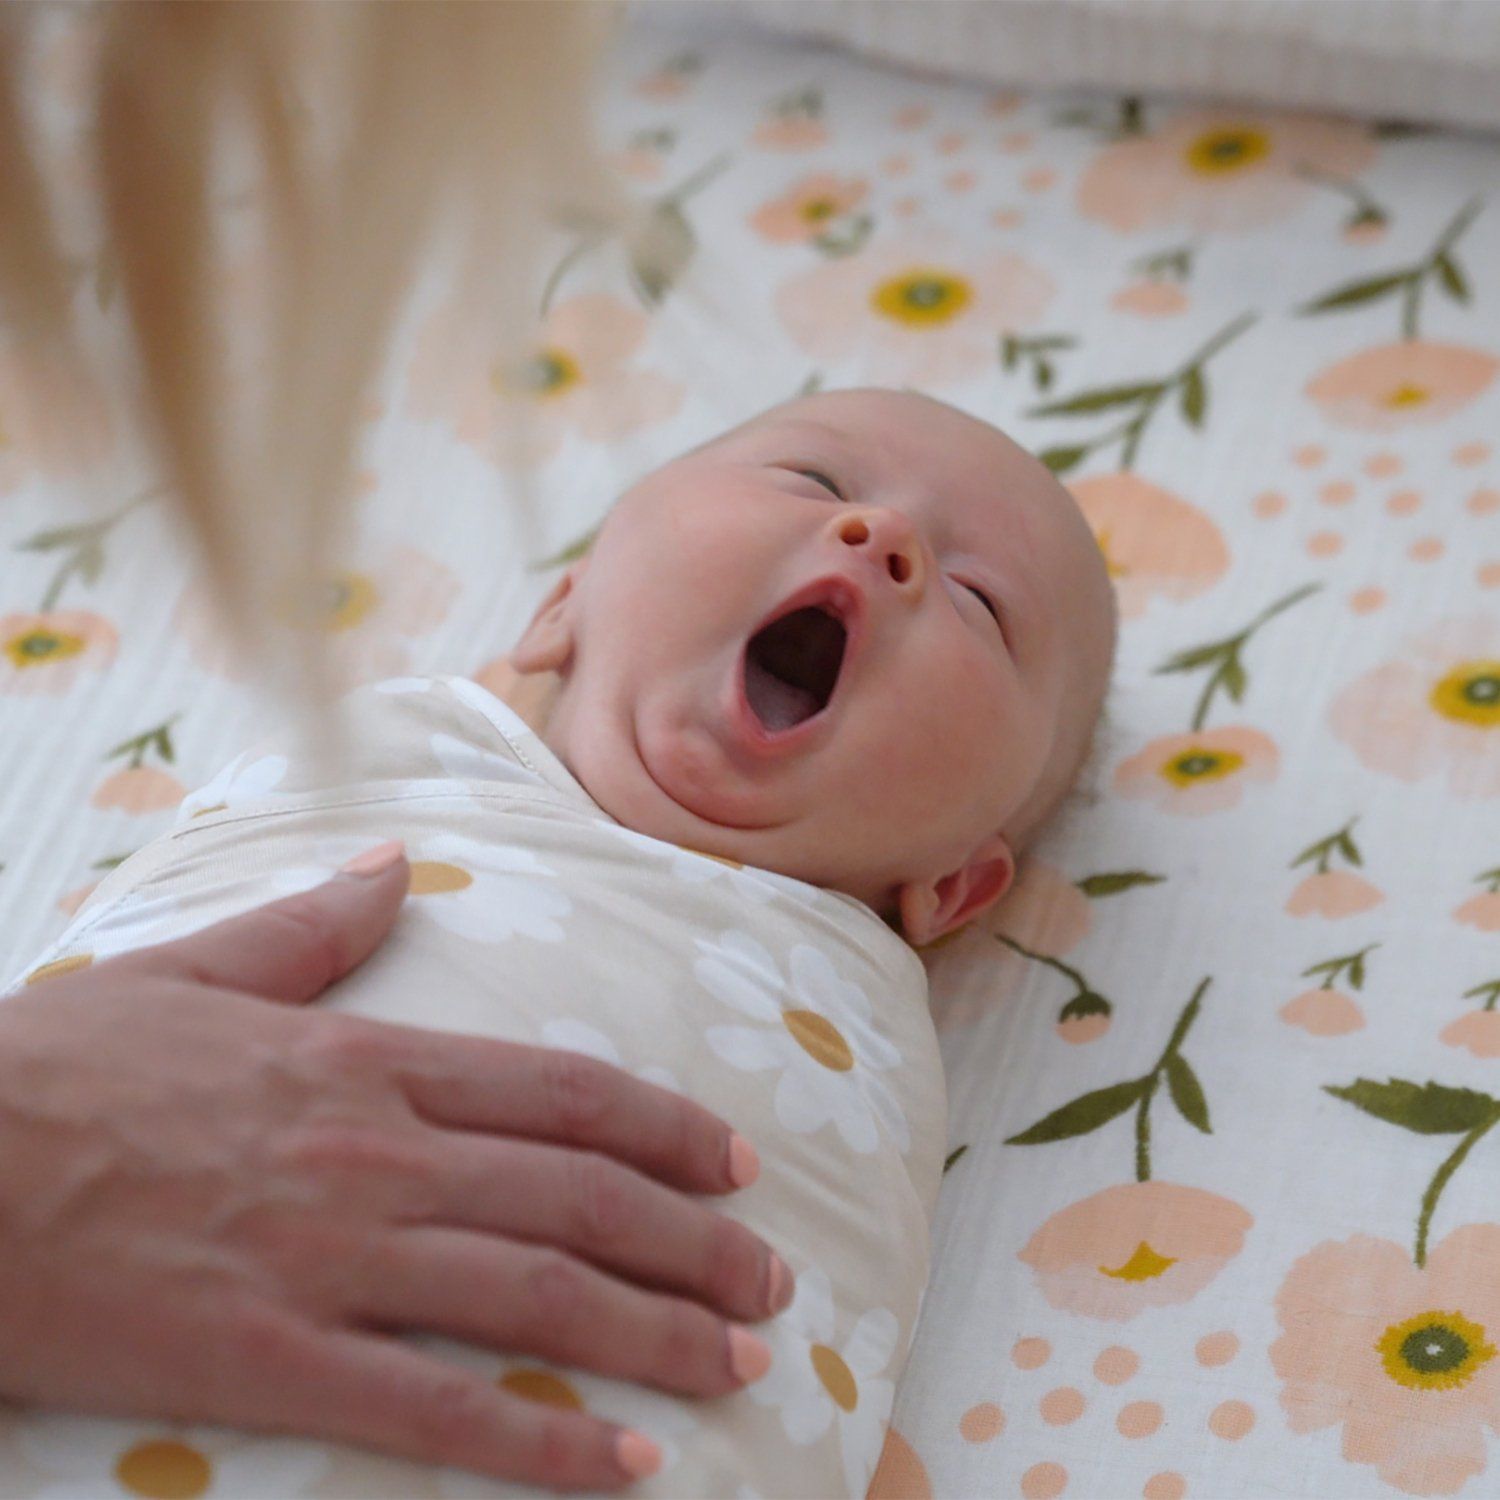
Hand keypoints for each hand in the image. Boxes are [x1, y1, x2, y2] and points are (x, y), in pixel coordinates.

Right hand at [0, 843, 790, 1490]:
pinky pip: (435, 1410)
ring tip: (739, 1363)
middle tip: (771, 1283)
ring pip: (536, 1294)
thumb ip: (316, 924)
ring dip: (655, 1331)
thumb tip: (394, 861)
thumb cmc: (62, 1069)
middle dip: (694, 1241)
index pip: (562, 1093)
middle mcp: (378, 1152)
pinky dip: (540, 1443)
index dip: (666, 1129)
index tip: (736, 1163)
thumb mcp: (199, 968)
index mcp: (368, 1060)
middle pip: (579, 1196)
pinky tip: (625, 1468)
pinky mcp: (268, 1359)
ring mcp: (330, 1256)